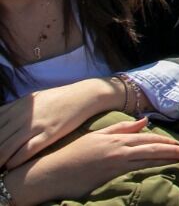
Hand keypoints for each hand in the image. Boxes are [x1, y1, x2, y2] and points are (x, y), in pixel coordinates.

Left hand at [0, 79, 114, 168]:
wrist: (86, 95)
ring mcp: (36, 124)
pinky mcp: (49, 133)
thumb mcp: (34, 99)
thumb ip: (16, 110)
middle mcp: (24, 116)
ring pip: (6, 147)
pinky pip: (26, 150)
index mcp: (18, 107)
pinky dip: (15, 160)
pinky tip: (11, 166)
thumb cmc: (59, 98)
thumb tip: (2, 119)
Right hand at [7, 119, 178, 203]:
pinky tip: (162, 167)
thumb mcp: (97, 136)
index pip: (148, 138)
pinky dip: (152, 166)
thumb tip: (145, 121)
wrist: (50, 173)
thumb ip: (122, 128)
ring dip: (167, 158)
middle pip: (152, 147)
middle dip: (173, 149)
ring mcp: (115, 162)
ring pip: (148, 158)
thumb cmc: (72, 154)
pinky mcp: (110, 175)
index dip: (167, 141)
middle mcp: (119, 149)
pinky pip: (136, 169)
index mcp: (116, 138)